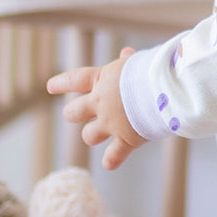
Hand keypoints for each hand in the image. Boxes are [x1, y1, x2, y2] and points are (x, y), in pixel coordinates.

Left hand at [47, 47, 146, 169]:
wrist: (165, 88)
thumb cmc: (154, 68)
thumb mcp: (138, 60)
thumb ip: (129, 61)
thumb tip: (125, 53)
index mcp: (102, 79)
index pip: (75, 80)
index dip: (62, 83)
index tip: (50, 87)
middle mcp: (101, 103)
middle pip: (73, 112)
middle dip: (73, 113)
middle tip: (76, 113)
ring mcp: (111, 123)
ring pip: (88, 135)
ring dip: (92, 135)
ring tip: (98, 134)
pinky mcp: (127, 139)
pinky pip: (113, 156)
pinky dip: (111, 160)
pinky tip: (109, 163)